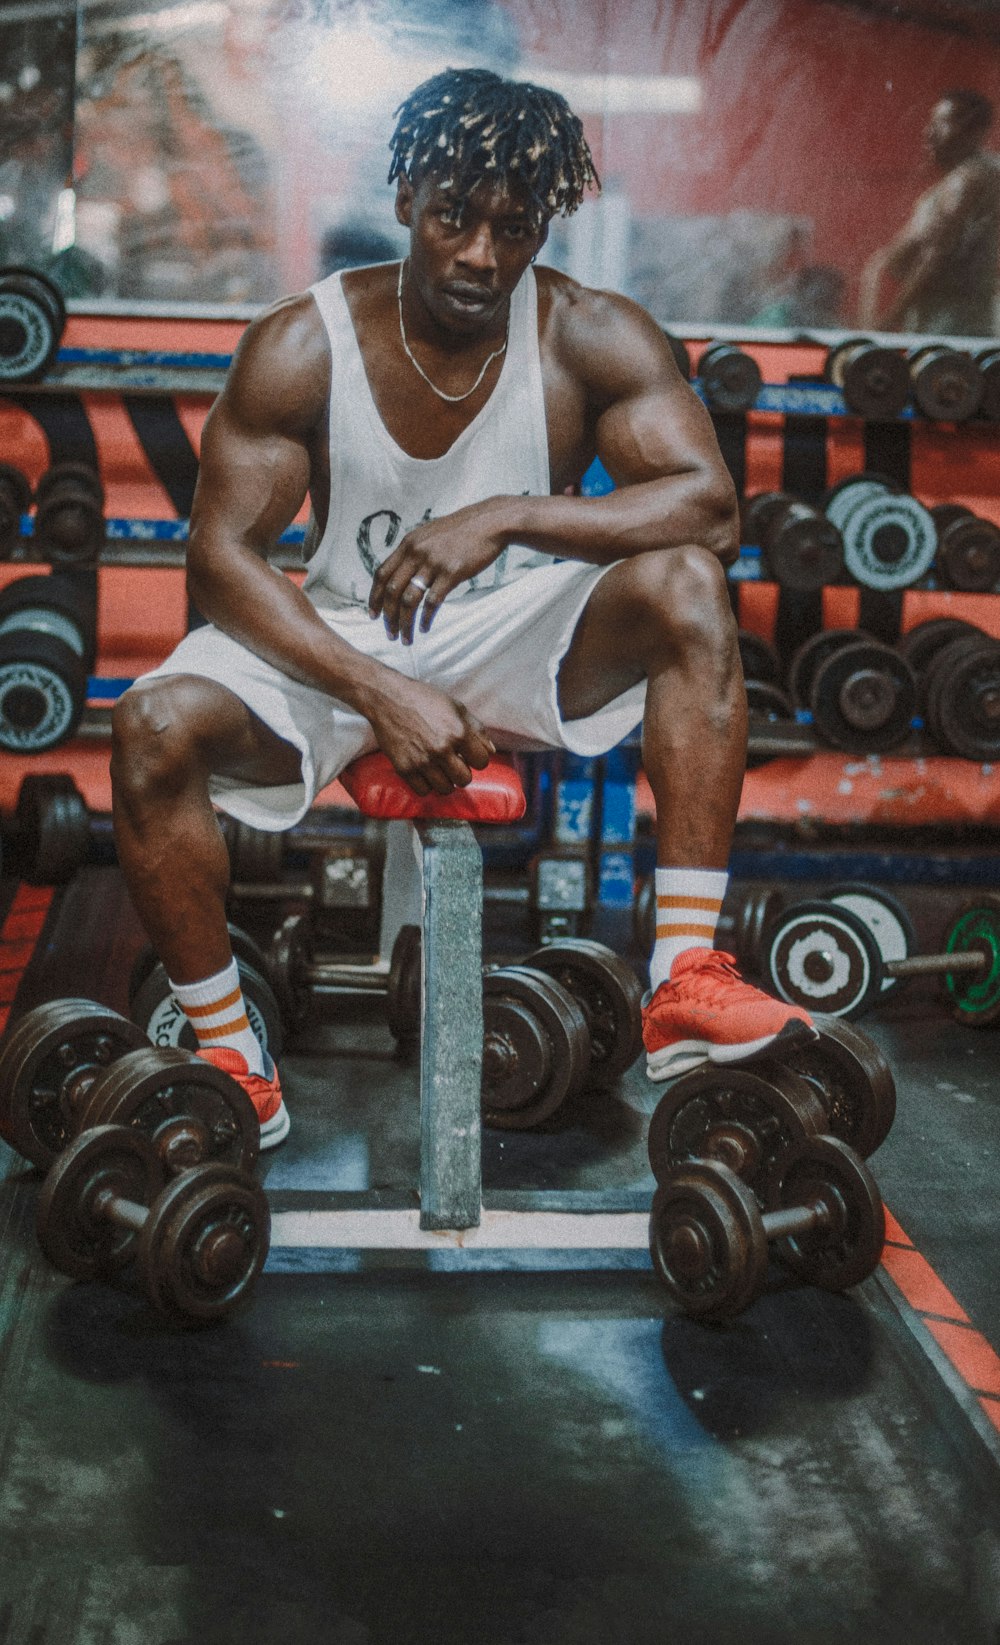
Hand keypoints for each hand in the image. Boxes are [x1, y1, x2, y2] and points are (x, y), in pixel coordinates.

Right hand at [367, 674, 495, 796]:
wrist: (388, 698)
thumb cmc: (424, 699)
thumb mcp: (456, 707)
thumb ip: (477, 729)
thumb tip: (491, 750)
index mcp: (459, 732)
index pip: (482, 762)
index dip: (477, 758)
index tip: (468, 755)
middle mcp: (442, 749)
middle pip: (464, 780)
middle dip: (461, 772)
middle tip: (453, 763)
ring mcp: (422, 761)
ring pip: (445, 789)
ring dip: (445, 781)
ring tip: (439, 769)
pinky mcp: (405, 768)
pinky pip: (423, 790)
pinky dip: (426, 784)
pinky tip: (424, 772)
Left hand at [368, 496, 514, 643]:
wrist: (490, 522)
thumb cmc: (462, 531)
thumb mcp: (430, 535)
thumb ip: (414, 552)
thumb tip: (402, 574)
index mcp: (408, 544)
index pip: (382, 574)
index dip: (375, 597)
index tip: (373, 615)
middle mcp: (416, 552)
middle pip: (392, 590)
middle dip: (388, 617)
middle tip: (390, 634)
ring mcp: (433, 562)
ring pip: (409, 600)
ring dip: (404, 623)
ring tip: (406, 639)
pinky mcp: (451, 572)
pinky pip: (432, 601)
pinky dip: (425, 618)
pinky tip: (424, 628)